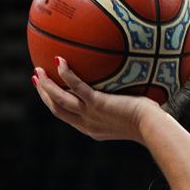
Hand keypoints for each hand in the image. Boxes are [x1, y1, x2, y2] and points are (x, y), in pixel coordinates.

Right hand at [32, 57, 160, 143]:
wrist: (153, 127)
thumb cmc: (151, 122)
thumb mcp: (134, 115)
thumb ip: (126, 104)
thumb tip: (132, 87)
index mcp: (93, 129)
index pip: (69, 117)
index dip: (55, 104)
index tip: (47, 93)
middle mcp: (88, 124)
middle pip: (57, 109)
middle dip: (44, 94)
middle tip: (36, 79)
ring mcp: (90, 114)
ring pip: (58, 100)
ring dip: (45, 85)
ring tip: (38, 70)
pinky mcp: (97, 103)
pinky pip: (76, 86)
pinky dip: (65, 74)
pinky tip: (59, 61)